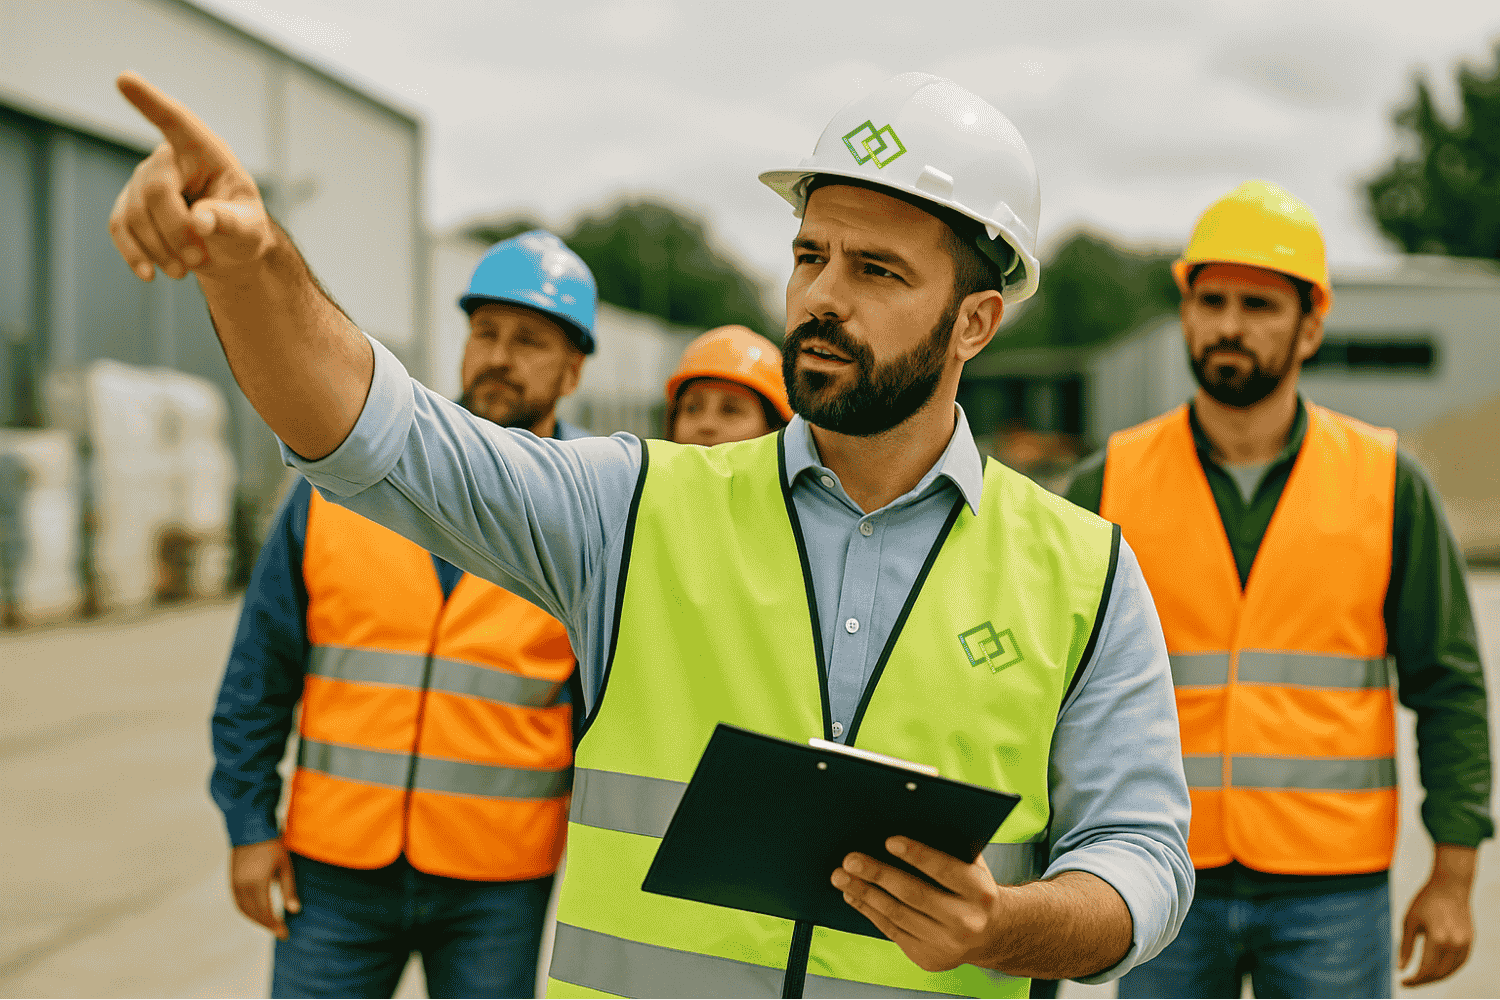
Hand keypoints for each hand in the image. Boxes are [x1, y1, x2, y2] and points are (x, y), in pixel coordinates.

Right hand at [108, 72, 274, 282]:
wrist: (227, 251)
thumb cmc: (243, 230)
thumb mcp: (249, 228)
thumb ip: (230, 222)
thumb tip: (201, 221)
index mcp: (204, 151)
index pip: (176, 122)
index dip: (151, 102)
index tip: (125, 79)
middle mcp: (169, 159)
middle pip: (155, 190)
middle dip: (175, 230)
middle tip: (199, 260)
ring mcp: (144, 181)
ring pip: (136, 214)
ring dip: (160, 249)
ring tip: (186, 270)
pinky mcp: (129, 207)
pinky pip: (120, 227)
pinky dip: (134, 253)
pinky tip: (149, 274)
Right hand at [230, 838, 300, 939]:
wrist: (250, 828)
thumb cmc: (272, 845)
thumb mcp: (285, 866)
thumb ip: (289, 889)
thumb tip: (294, 911)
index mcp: (257, 883)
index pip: (266, 912)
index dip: (275, 925)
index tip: (285, 934)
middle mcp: (242, 886)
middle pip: (254, 914)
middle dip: (267, 924)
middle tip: (280, 932)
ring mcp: (235, 884)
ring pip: (244, 910)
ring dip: (256, 920)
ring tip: (271, 924)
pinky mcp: (232, 880)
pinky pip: (238, 902)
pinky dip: (247, 911)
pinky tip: (257, 913)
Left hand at [831, 836, 1007, 972]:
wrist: (993, 933)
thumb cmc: (973, 886)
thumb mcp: (972, 862)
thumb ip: (949, 840)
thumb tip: (924, 797)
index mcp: (980, 891)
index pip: (947, 870)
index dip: (918, 855)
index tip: (889, 840)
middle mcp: (966, 921)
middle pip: (914, 894)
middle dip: (878, 874)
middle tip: (850, 859)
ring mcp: (946, 944)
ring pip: (897, 915)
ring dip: (864, 893)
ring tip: (840, 876)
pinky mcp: (928, 958)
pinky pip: (891, 931)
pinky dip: (869, 911)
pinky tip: (853, 895)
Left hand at [1399, 847, 1475, 986]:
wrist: (1450, 886)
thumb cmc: (1425, 901)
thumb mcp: (1409, 921)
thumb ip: (1405, 947)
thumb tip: (1401, 969)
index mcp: (1437, 938)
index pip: (1426, 969)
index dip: (1414, 980)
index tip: (1402, 982)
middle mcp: (1454, 944)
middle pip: (1439, 974)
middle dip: (1423, 980)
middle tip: (1410, 981)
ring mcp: (1465, 943)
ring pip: (1451, 971)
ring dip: (1436, 977)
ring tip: (1420, 976)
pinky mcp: (1470, 942)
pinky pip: (1459, 963)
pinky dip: (1448, 969)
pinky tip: (1435, 969)